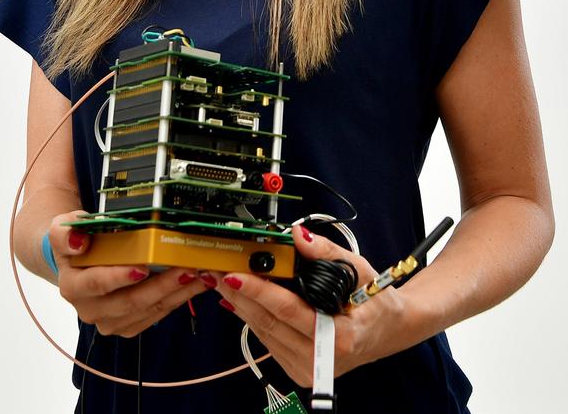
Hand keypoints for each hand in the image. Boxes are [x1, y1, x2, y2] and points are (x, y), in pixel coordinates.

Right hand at [48, 211, 206, 336]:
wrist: (80, 258)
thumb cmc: (78, 240)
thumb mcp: (64, 227)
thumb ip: (65, 232)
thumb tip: (79, 241)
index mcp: (73, 286)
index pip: (96, 284)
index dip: (119, 277)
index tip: (142, 267)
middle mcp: (90, 309)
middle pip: (129, 301)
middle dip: (161, 285)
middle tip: (186, 268)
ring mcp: (110, 321)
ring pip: (148, 310)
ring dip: (177, 293)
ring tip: (200, 274)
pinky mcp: (129, 325)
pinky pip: (157, 314)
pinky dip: (178, 299)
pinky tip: (196, 283)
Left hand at [211, 225, 411, 386]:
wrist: (388, 331)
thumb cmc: (376, 300)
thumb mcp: (358, 268)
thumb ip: (325, 252)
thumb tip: (296, 236)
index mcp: (340, 337)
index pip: (288, 311)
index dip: (259, 291)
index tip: (235, 274)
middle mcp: (321, 359)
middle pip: (269, 322)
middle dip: (239, 293)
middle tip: (215, 268)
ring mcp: (308, 368)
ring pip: (263, 332)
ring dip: (239, 304)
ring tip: (219, 278)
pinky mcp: (298, 369)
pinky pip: (267, 340)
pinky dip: (250, 317)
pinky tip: (235, 298)